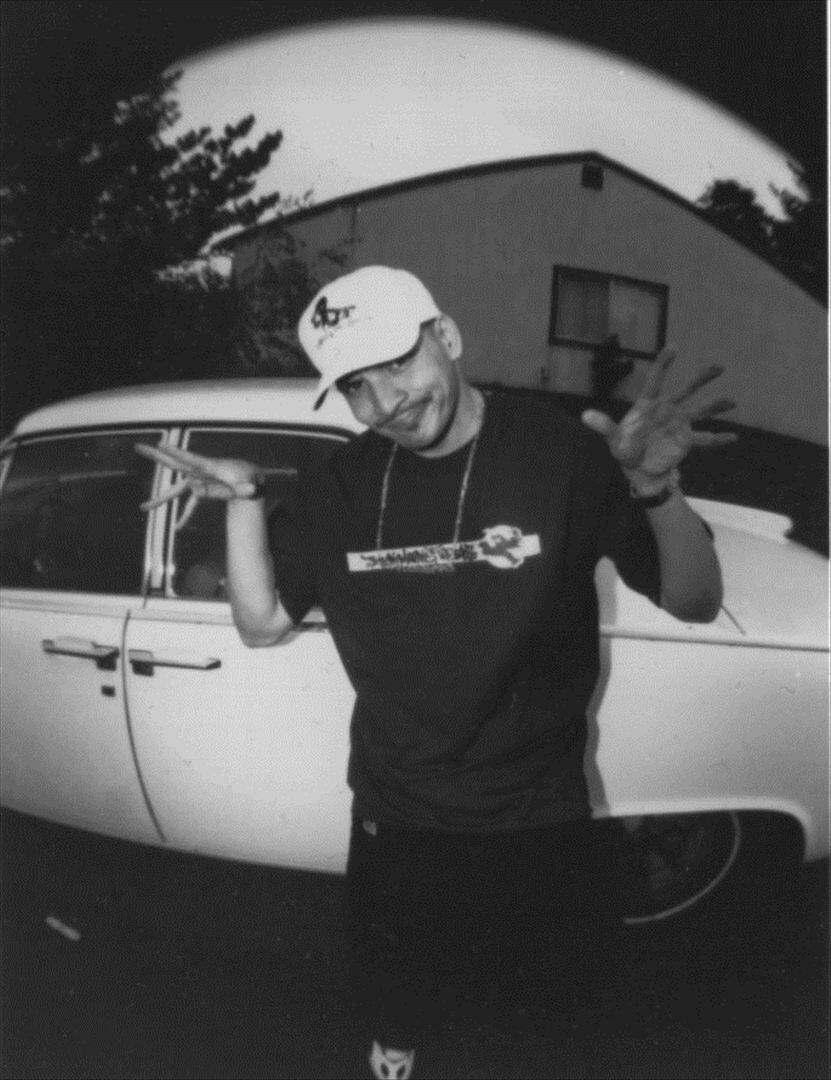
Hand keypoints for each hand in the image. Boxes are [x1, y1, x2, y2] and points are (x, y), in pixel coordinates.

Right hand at [135, 443, 294, 528]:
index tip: (160, 444)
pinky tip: (178, 527)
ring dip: (161, 499)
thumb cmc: (249, 482)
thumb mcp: (238, 488)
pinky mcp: (203, 490)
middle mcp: (200, 472)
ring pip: (176, 489)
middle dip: (156, 456)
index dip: (173, 451)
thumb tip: (193, 489)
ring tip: (143, 507)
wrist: (255, 481)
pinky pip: (190, 504)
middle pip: (174, 464)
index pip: (187, 457)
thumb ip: (217, 489)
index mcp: (209, 467)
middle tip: (137, 447)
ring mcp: (200, 481)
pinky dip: (185, 515)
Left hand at [581, 346, 736, 494]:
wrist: (638, 470)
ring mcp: (679, 423)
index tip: (674, 347)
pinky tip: (734, 438)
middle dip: (701, 378)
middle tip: (718, 367)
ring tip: (732, 401)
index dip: (664, 364)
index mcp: (648, 404)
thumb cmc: (625, 449)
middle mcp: (667, 409)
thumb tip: (585, 415)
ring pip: (700, 410)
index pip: (656, 380)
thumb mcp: (613, 439)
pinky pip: (705, 439)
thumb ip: (603, 426)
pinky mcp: (686, 441)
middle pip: (686, 390)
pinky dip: (718, 439)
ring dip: (716, 406)